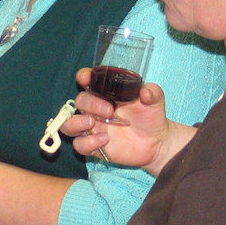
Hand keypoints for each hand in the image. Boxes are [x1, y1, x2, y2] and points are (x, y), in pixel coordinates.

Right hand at [61, 68, 195, 175]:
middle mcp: (95, 110)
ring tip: (92, 124)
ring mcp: (92, 129)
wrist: (157, 143)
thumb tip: (145, 91)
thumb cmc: (151, 117)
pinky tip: (105, 141)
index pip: (87, 81)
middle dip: (90, 105)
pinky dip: (88, 142)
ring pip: (68, 125)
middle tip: (109, 111)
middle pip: (78, 102)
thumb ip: (152, 93)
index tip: (85, 78)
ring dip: (75, 123)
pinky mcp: (94, 147)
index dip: (83, 77)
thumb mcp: (155, 102)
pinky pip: (79, 145)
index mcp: (106, 94)